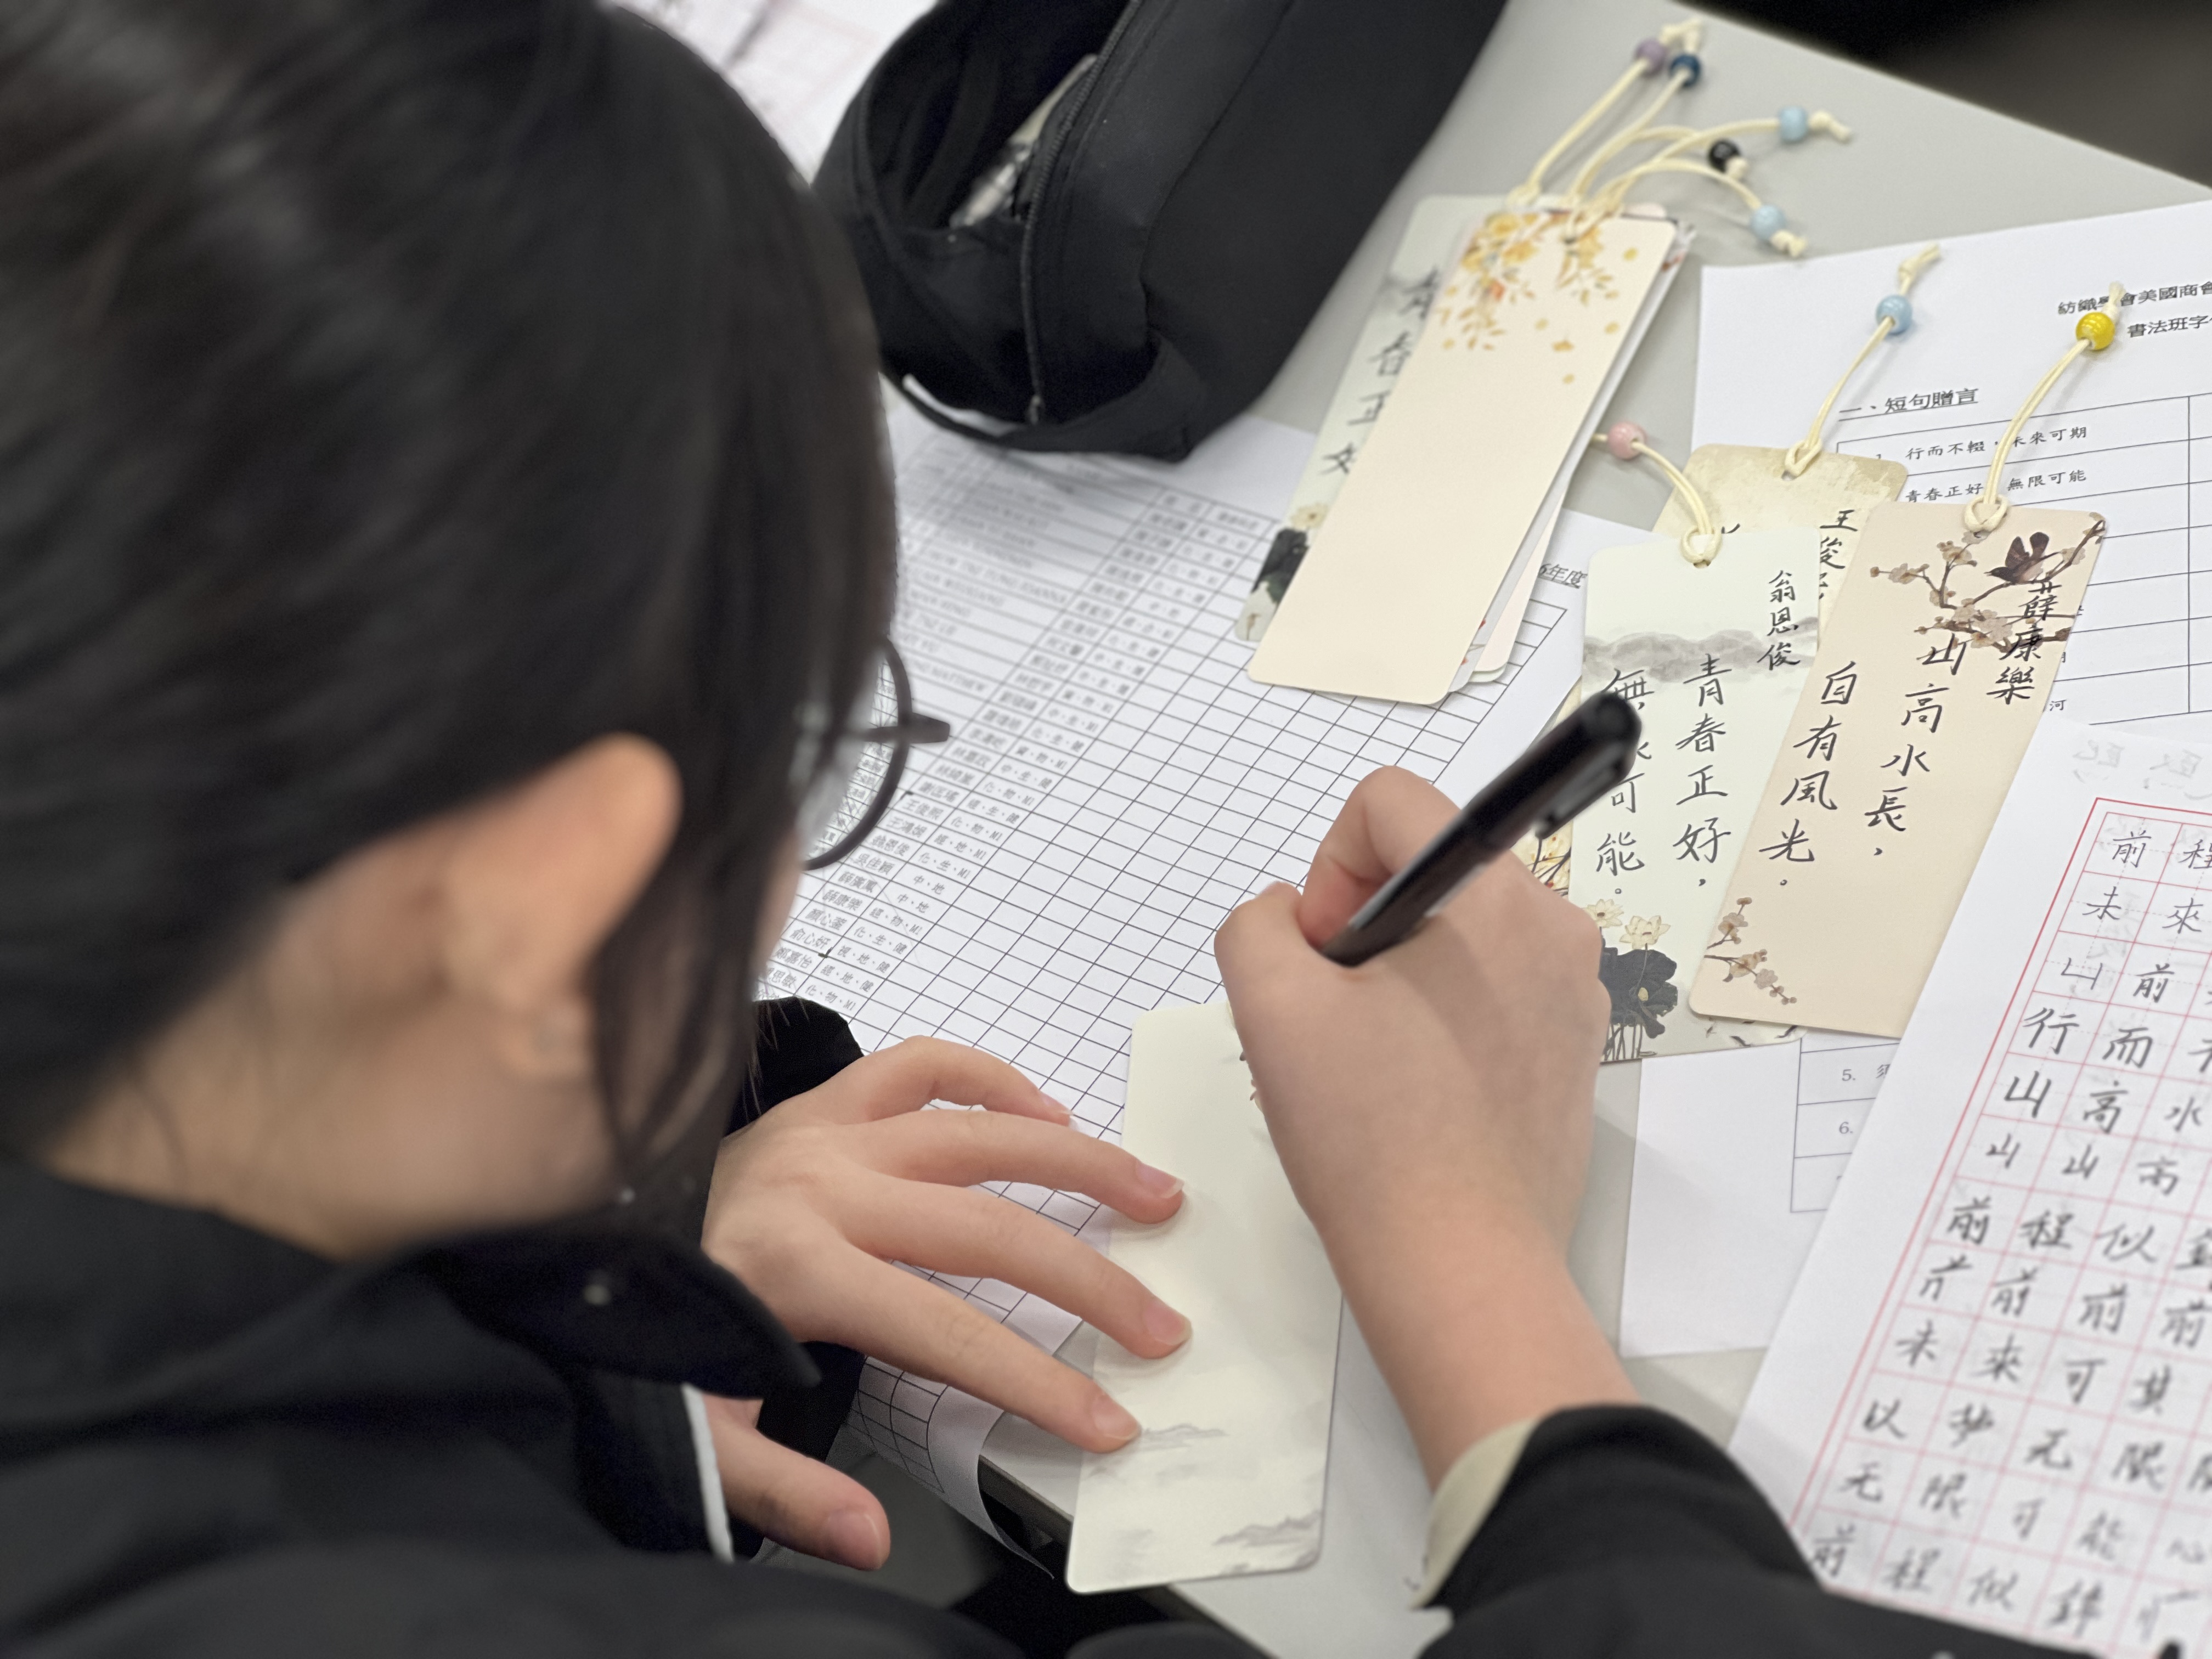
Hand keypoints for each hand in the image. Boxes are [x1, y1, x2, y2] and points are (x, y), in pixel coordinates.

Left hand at [700, 1037, 1188, 1565]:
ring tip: (1153, 1192)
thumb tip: (871, 1537)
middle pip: (987, 1230)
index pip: (948, 1332)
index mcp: (797, 1269)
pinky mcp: (822, 1103)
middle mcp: (823, 1186)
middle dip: (1088, 1282)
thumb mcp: (696, 1434)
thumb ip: (782, 1489)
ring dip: (1077, 1163)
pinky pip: (919, 1066)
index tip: (1107, 1416)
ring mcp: (826, 1133)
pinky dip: (989, 1080)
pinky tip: (1048, 1114)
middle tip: (1159, 1325)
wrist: (580, 1247)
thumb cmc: (648, 1337)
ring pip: (977, 1134)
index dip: (1036, 1379)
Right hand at [1215, 767, 1634, 1481]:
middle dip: (1362, 930)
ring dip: (1397, 980)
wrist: (1459, 1269)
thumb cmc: (1369, 1137)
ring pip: (1455, 937)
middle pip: (1426, 871)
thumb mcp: (1270, 1005)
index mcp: (1493, 895)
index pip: (1391, 802)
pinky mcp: (1572, 1053)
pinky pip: (1490, 995)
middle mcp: (1554, 928)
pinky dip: (1439, 1024)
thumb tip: (1296, 917)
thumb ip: (1258, 922)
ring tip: (1368, 1067)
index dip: (1330, 866)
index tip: (1321, 956)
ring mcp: (1573, 994)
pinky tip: (1410, 1097)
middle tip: (1333, 1022)